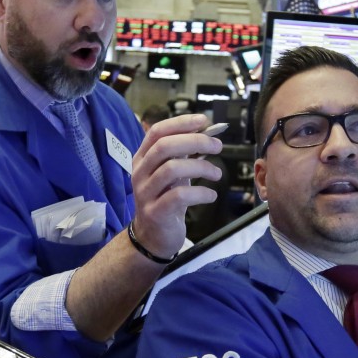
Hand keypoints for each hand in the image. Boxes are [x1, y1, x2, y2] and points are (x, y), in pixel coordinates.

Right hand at [130, 114, 223, 259]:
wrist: (153, 236)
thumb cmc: (166, 199)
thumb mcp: (173, 173)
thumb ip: (184, 154)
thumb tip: (207, 132)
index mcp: (142, 158)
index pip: (157, 132)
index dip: (180, 123)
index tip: (203, 121)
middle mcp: (139, 172)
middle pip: (164, 147)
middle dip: (195, 142)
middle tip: (217, 146)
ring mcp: (145, 193)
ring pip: (172, 169)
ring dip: (201, 167)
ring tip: (217, 174)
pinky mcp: (155, 212)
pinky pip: (179, 196)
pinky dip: (200, 193)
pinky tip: (211, 195)